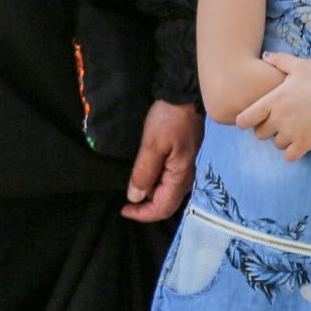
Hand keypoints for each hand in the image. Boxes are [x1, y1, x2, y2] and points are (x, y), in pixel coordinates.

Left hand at [124, 100, 200, 221]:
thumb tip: (136, 197)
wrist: (184, 97)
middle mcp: (186, 178)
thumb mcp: (152, 145)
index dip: (142, 214)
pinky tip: (143, 173)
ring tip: (132, 185)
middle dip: (145, 208)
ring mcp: (185, 169)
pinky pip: (168, 181)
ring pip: (166, 193)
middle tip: (126, 202)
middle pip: (166, 204)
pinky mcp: (182, 160)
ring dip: (149, 195)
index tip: (124, 209)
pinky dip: (154, 183)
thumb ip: (144, 173)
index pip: (162, 208)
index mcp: (180, 177)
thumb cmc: (169, 119)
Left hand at [239, 55, 310, 161]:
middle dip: (266, 129)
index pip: (244, 119)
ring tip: (292, 129)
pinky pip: (289, 156)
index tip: (255, 118)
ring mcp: (291, 133)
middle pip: (259, 134)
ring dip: (281, 139)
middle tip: (278, 122)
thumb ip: (280, 60)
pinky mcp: (304, 144)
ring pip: (276, 144)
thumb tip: (265, 56)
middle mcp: (279, 118)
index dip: (246, 120)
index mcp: (273, 100)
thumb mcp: (300, 66)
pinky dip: (293, 151)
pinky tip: (299, 141)